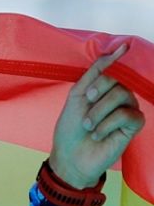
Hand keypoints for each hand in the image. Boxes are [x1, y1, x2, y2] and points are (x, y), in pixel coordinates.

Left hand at [49, 44, 145, 188]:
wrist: (70, 157)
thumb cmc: (71, 128)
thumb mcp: (77, 95)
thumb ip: (95, 71)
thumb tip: (120, 47)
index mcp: (106, 87)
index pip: (110, 68)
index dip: (99, 78)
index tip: (88, 95)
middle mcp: (120, 95)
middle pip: (116, 80)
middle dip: (95, 97)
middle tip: (84, 115)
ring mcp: (129, 108)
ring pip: (122, 95)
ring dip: (98, 113)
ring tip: (89, 127)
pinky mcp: (135, 124)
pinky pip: (128, 114)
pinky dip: (108, 125)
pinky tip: (98, 135)